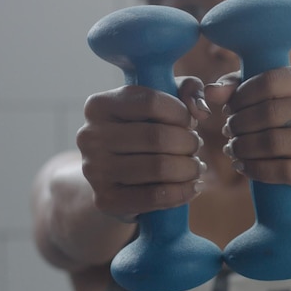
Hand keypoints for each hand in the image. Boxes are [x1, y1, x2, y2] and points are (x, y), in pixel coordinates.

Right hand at [76, 77, 210, 220]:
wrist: (113, 178)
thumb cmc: (143, 131)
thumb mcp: (162, 103)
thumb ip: (187, 90)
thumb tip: (200, 110)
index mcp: (99, 105)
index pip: (151, 102)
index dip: (180, 113)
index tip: (190, 122)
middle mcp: (89, 136)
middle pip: (157, 137)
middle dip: (188, 142)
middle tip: (196, 146)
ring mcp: (94, 169)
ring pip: (159, 167)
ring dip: (189, 168)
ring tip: (196, 166)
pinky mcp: (105, 199)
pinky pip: (155, 196)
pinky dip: (182, 192)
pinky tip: (192, 187)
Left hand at [205, 67, 290, 198]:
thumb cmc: (286, 119)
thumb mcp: (264, 96)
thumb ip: (235, 87)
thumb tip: (211, 92)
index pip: (272, 81)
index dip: (242, 96)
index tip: (229, 108)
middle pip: (270, 112)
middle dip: (240, 123)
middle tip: (228, 131)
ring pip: (274, 142)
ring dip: (243, 147)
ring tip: (233, 148)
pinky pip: (283, 171)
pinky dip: (255, 169)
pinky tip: (243, 165)